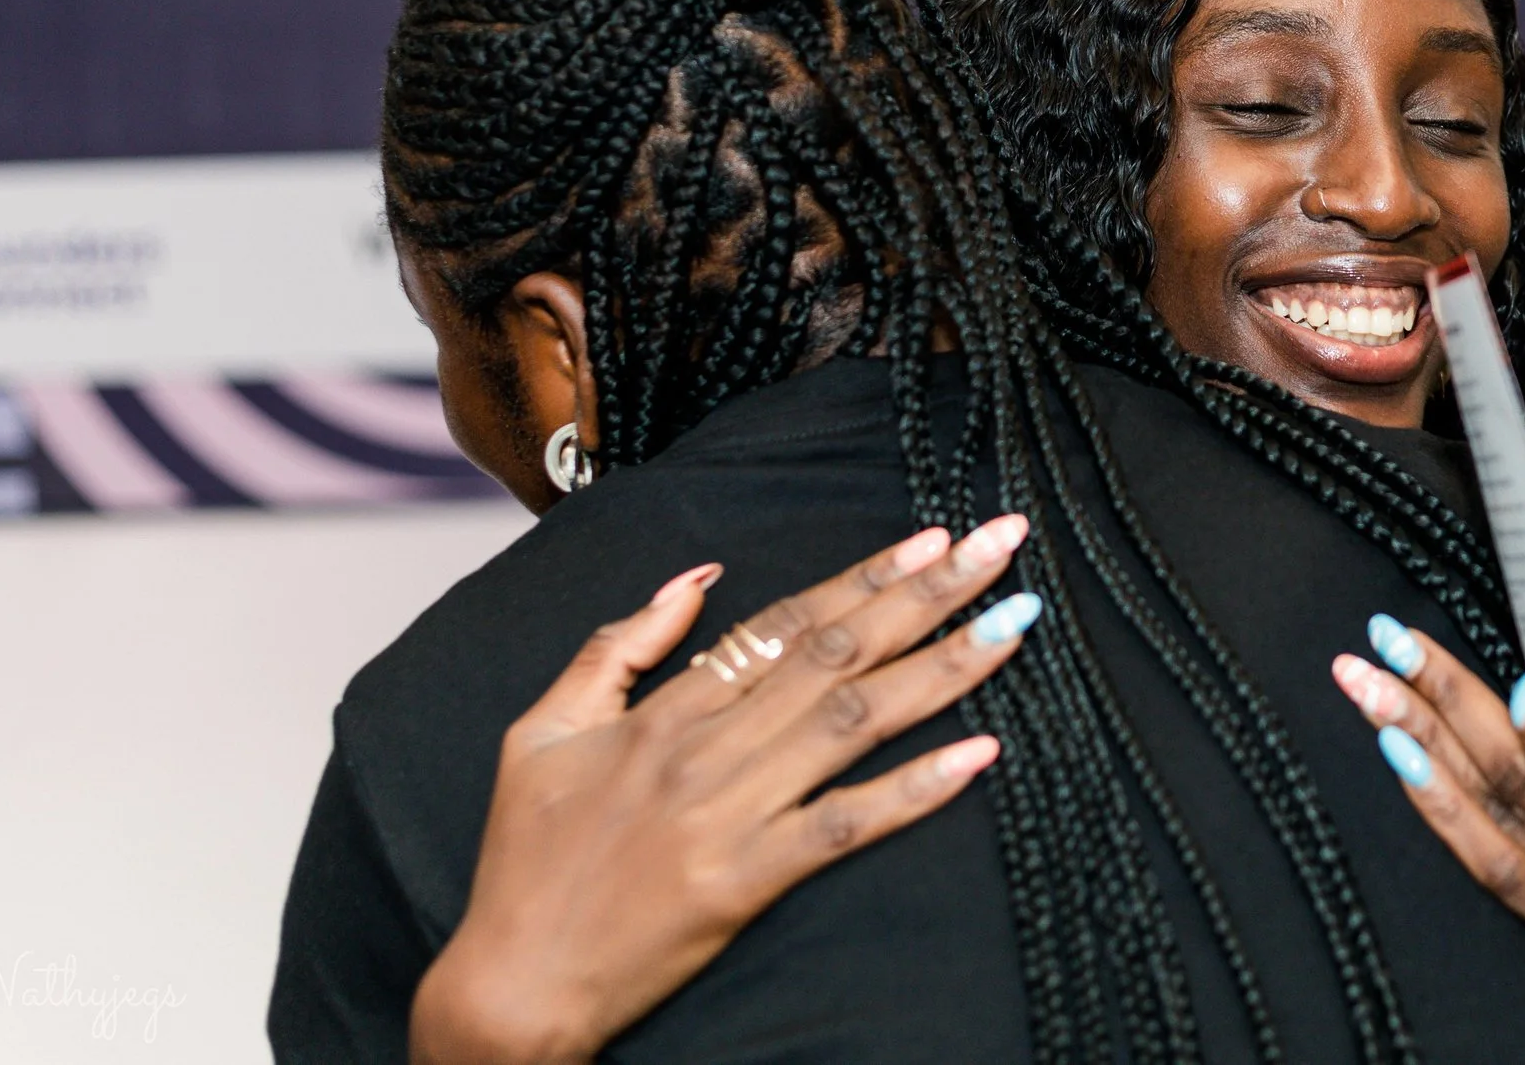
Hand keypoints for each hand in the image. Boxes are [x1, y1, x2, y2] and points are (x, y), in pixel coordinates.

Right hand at [410, 516, 1040, 1064]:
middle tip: (1000, 543)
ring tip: (1013, 623)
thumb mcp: (542, 730)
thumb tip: (694, 578)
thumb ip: (616, 647)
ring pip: (854, 722)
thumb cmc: (526, 861)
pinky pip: (844, 826)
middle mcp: (705, 750)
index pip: (786, 622)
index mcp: (664, 710)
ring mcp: (729, 814)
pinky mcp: (746, 882)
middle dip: (929, 593)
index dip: (864, 576)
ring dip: (943, 668)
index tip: (931, 538)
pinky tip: (978, 756)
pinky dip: (914, 789)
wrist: (512, 985)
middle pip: (838, 652)